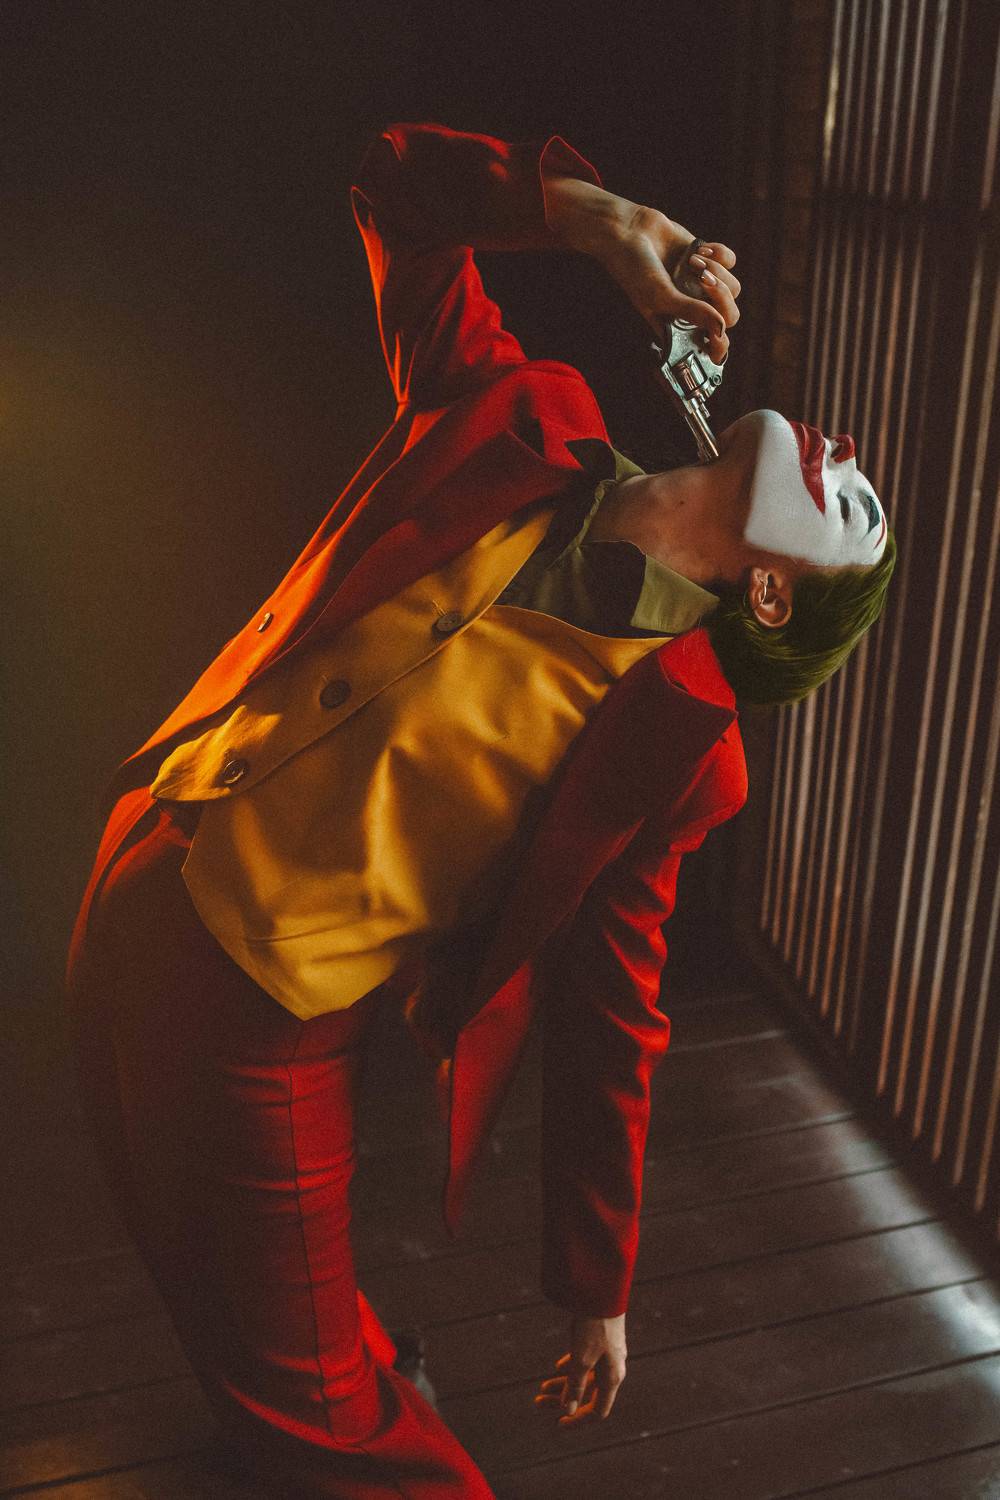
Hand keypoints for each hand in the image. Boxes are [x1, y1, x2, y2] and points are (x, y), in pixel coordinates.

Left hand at [534, 1313, 626, 1425]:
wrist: (603, 1291)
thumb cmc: (595, 1325)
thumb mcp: (581, 1358)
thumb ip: (575, 1385)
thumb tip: (567, 1410)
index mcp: (612, 1378)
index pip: (597, 1411)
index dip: (578, 1420)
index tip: (558, 1423)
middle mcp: (612, 1369)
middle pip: (587, 1395)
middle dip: (562, 1400)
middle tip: (538, 1402)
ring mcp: (607, 1355)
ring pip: (584, 1377)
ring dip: (563, 1384)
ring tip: (541, 1387)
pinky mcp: (601, 1341)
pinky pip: (585, 1362)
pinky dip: (570, 1367)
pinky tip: (557, 1367)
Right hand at [599, 203, 739, 365]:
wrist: (630, 231)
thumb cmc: (635, 270)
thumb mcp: (660, 296)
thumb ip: (691, 312)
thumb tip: (720, 328)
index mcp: (680, 326)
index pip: (710, 346)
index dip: (719, 345)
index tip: (717, 335)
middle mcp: (694, 309)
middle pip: (730, 314)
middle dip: (721, 296)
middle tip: (702, 280)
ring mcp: (703, 285)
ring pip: (733, 287)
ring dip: (716, 270)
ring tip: (692, 261)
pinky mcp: (708, 260)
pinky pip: (730, 261)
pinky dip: (718, 254)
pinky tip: (697, 251)